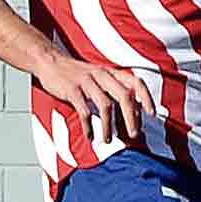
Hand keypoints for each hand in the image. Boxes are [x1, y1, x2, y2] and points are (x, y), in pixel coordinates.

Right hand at [36, 49, 154, 147]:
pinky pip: (84, 111)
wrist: (49, 61)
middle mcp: (102, 75)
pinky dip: (89, 126)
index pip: (135, 82)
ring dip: (109, 126)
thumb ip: (114, 89)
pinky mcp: (72, 90)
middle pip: (124, 95)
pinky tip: (90, 136)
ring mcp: (87, 81)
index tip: (151, 114)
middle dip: (131, 117)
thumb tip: (132, 110)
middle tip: (134, 134)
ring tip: (108, 140)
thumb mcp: (98, 76)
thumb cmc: (76, 73)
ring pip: (105, 105)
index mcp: (111, 72)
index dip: (146, 98)